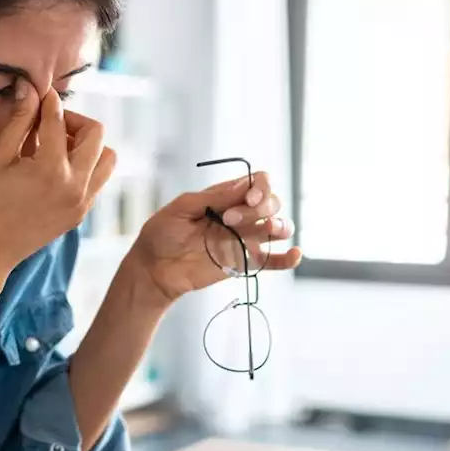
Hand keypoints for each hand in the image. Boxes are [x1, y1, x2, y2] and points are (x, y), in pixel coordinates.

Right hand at [0, 83, 116, 276]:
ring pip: (106, 158)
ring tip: (56, 147)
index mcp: (52, 169)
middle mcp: (76, 186)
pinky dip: (84, 166)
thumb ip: (19, 122)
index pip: (59, 120)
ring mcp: (82, 203)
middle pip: (96, 134)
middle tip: (47, 124)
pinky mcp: (80, 214)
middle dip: (73, 121)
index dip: (47, 101)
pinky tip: (55, 168)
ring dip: (86, 145)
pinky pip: (97, 180)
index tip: (39, 93)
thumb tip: (29, 89)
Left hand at [128, 172, 301, 302]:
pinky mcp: (245, 262)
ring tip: (267, 230)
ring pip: (278, 227)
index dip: (260, 187)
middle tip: (229, 220)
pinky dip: (288, 258)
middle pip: (271, 202)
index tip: (248, 198)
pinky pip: (274, 260)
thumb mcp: (181, 208)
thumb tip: (243, 186)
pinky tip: (294, 254)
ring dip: (279, 225)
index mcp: (225, 196)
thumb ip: (212, 197)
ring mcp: (245, 238)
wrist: (154, 268)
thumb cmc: (162, 233)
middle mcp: (240, 214)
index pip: (258, 182)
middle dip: (259, 207)